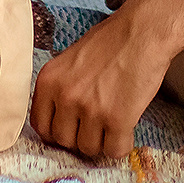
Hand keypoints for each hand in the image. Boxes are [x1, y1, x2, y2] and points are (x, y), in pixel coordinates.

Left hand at [30, 7, 172, 159]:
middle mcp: (65, 96)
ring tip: (112, 121)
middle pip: (63, 141)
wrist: (143, 32)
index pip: (40, 126)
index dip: (57, 131)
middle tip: (96, 124)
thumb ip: (60, 89)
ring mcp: (90, 109)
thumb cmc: (110, 41)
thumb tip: (60, 121)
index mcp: (48, 81)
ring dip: (101, 141)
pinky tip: (126, 128)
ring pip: (88, 149)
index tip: (71, 128)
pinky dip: (121, 144)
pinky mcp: (117, 119)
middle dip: (80, 136)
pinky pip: (114, 150)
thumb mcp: (70, 61)